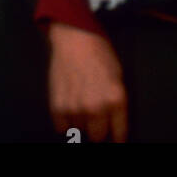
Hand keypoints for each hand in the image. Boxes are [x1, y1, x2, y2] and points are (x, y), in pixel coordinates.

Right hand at [47, 22, 127, 142]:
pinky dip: (65, 120)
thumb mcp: (118, 76)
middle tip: (96, 116)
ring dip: (81, 122)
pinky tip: (69, 104)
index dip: (118, 137)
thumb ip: (117, 102)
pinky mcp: (57, 107)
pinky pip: (62, 128)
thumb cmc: (100, 54)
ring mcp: (75, 109)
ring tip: (81, 101)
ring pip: (79, 131)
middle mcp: (96, 107)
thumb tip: (114, 126)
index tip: (115, 138)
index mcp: (115, 99)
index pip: (119, 134)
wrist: (75, 38)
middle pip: (97, 137)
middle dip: (98, 129)